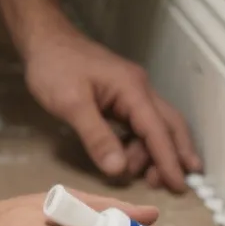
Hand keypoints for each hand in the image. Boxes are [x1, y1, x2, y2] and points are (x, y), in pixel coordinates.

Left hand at [23, 27, 201, 191]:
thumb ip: (96, 137)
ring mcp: (132, 92)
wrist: (44, 39)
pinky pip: (140, 123)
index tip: (180, 186)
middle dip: (177, 155)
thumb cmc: (55, 67)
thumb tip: (119, 169)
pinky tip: (132, 158)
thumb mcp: (71, 104)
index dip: (168, 160)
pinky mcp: (120, 96)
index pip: (157, 130)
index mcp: (132, 89)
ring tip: (142, 176)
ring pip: (156, 125)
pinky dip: (141, 143)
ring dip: (154, 152)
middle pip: (170, 125)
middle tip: (177, 185)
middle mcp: (139, 89)